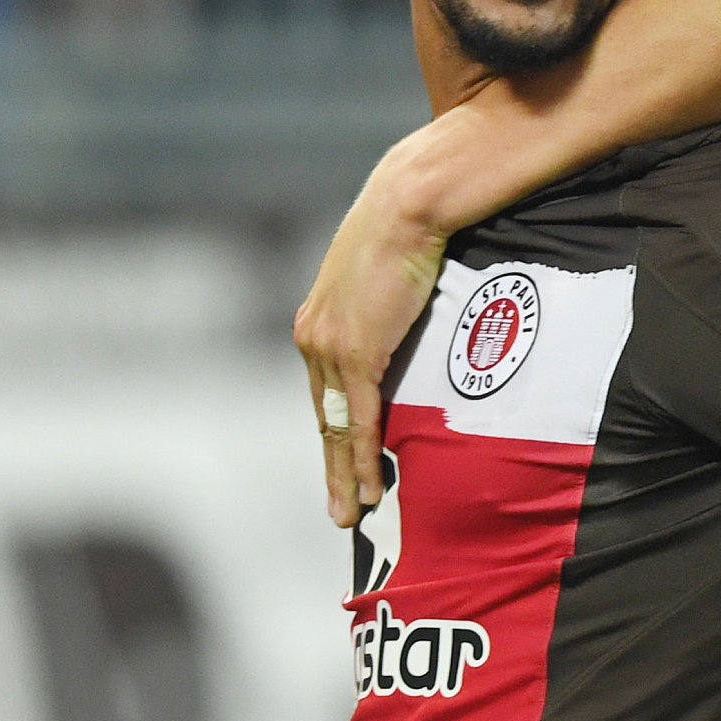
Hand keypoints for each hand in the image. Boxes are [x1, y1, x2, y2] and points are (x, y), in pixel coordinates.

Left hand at [295, 135, 450, 525]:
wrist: (406, 206)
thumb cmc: (404, 227)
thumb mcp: (384, 274)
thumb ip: (384, 306)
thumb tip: (406, 314)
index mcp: (317, 320)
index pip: (323, 390)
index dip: (333, 430)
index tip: (339, 462)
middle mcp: (314, 338)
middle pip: (322, 416)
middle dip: (331, 466)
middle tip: (338, 508)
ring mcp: (330, 350)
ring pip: (335, 428)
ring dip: (344, 476)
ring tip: (352, 514)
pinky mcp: (355, 356)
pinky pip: (357, 421)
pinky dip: (362, 460)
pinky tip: (369, 489)